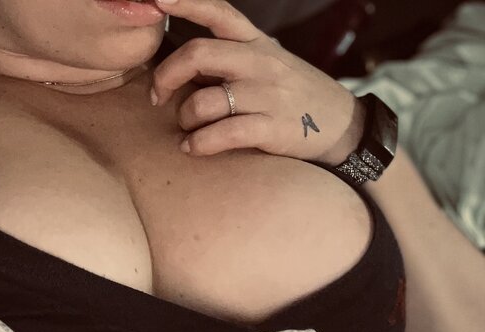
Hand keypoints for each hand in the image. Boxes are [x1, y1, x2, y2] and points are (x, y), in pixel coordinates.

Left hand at [152, 0, 365, 165]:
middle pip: (198, 54)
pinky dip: (199, 144)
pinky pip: (223, 133)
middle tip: (157, 96)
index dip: (186, 2)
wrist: (343, 126)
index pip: (219, 12)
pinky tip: (193, 148)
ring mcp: (268, 95)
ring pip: (204, 101)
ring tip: (187, 130)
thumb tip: (183, 65)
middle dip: (166, 76)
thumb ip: (231, 59)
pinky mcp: (273, 127)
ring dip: (184, 119)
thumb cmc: (294, 95)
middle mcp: (261, 62)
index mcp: (257, 43)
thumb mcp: (269, 63)